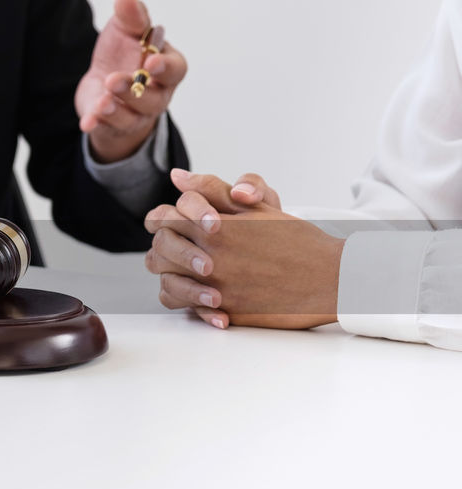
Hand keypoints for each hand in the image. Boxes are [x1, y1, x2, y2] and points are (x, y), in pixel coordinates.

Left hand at [76, 0, 187, 162]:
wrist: (104, 82)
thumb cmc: (124, 52)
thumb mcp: (126, 30)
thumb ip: (131, 16)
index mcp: (167, 68)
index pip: (176, 70)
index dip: (166, 68)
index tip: (151, 62)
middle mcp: (156, 94)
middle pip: (151, 98)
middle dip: (134, 91)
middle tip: (115, 80)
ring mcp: (135, 113)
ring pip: (131, 116)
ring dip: (116, 109)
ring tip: (102, 101)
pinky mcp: (112, 124)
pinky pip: (107, 128)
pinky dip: (97, 125)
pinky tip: (87, 122)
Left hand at [143, 170, 342, 329]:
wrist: (330, 278)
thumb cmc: (294, 239)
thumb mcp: (256, 207)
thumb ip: (212, 190)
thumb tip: (177, 176)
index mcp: (214, 227)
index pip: (163, 218)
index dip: (162, 218)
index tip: (171, 221)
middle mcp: (209, 257)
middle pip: (159, 250)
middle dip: (163, 245)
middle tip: (175, 246)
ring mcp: (215, 287)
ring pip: (166, 282)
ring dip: (170, 274)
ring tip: (185, 269)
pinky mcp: (224, 312)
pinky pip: (184, 308)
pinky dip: (185, 300)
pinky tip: (197, 292)